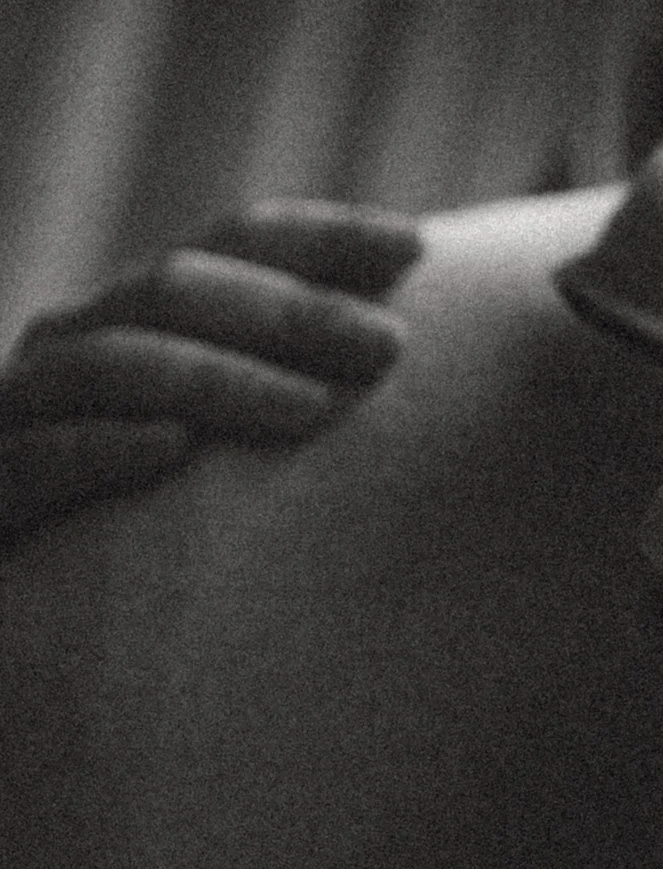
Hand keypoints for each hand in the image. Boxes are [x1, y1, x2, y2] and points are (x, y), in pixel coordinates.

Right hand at [0, 201, 420, 543]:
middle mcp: (73, 348)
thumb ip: (304, 381)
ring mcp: (16, 417)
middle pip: (174, 291)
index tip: (417, 248)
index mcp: (138, 318)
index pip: (231, 244)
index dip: (320, 240)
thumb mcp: (233, 444)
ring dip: (215, 378)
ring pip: (108, 366)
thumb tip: (413, 334)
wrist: (29, 628)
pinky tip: (174, 452)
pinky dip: (101, 449)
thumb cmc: (154, 531)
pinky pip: (33, 463)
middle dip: (289, 311)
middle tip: (389, 347)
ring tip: (314, 409)